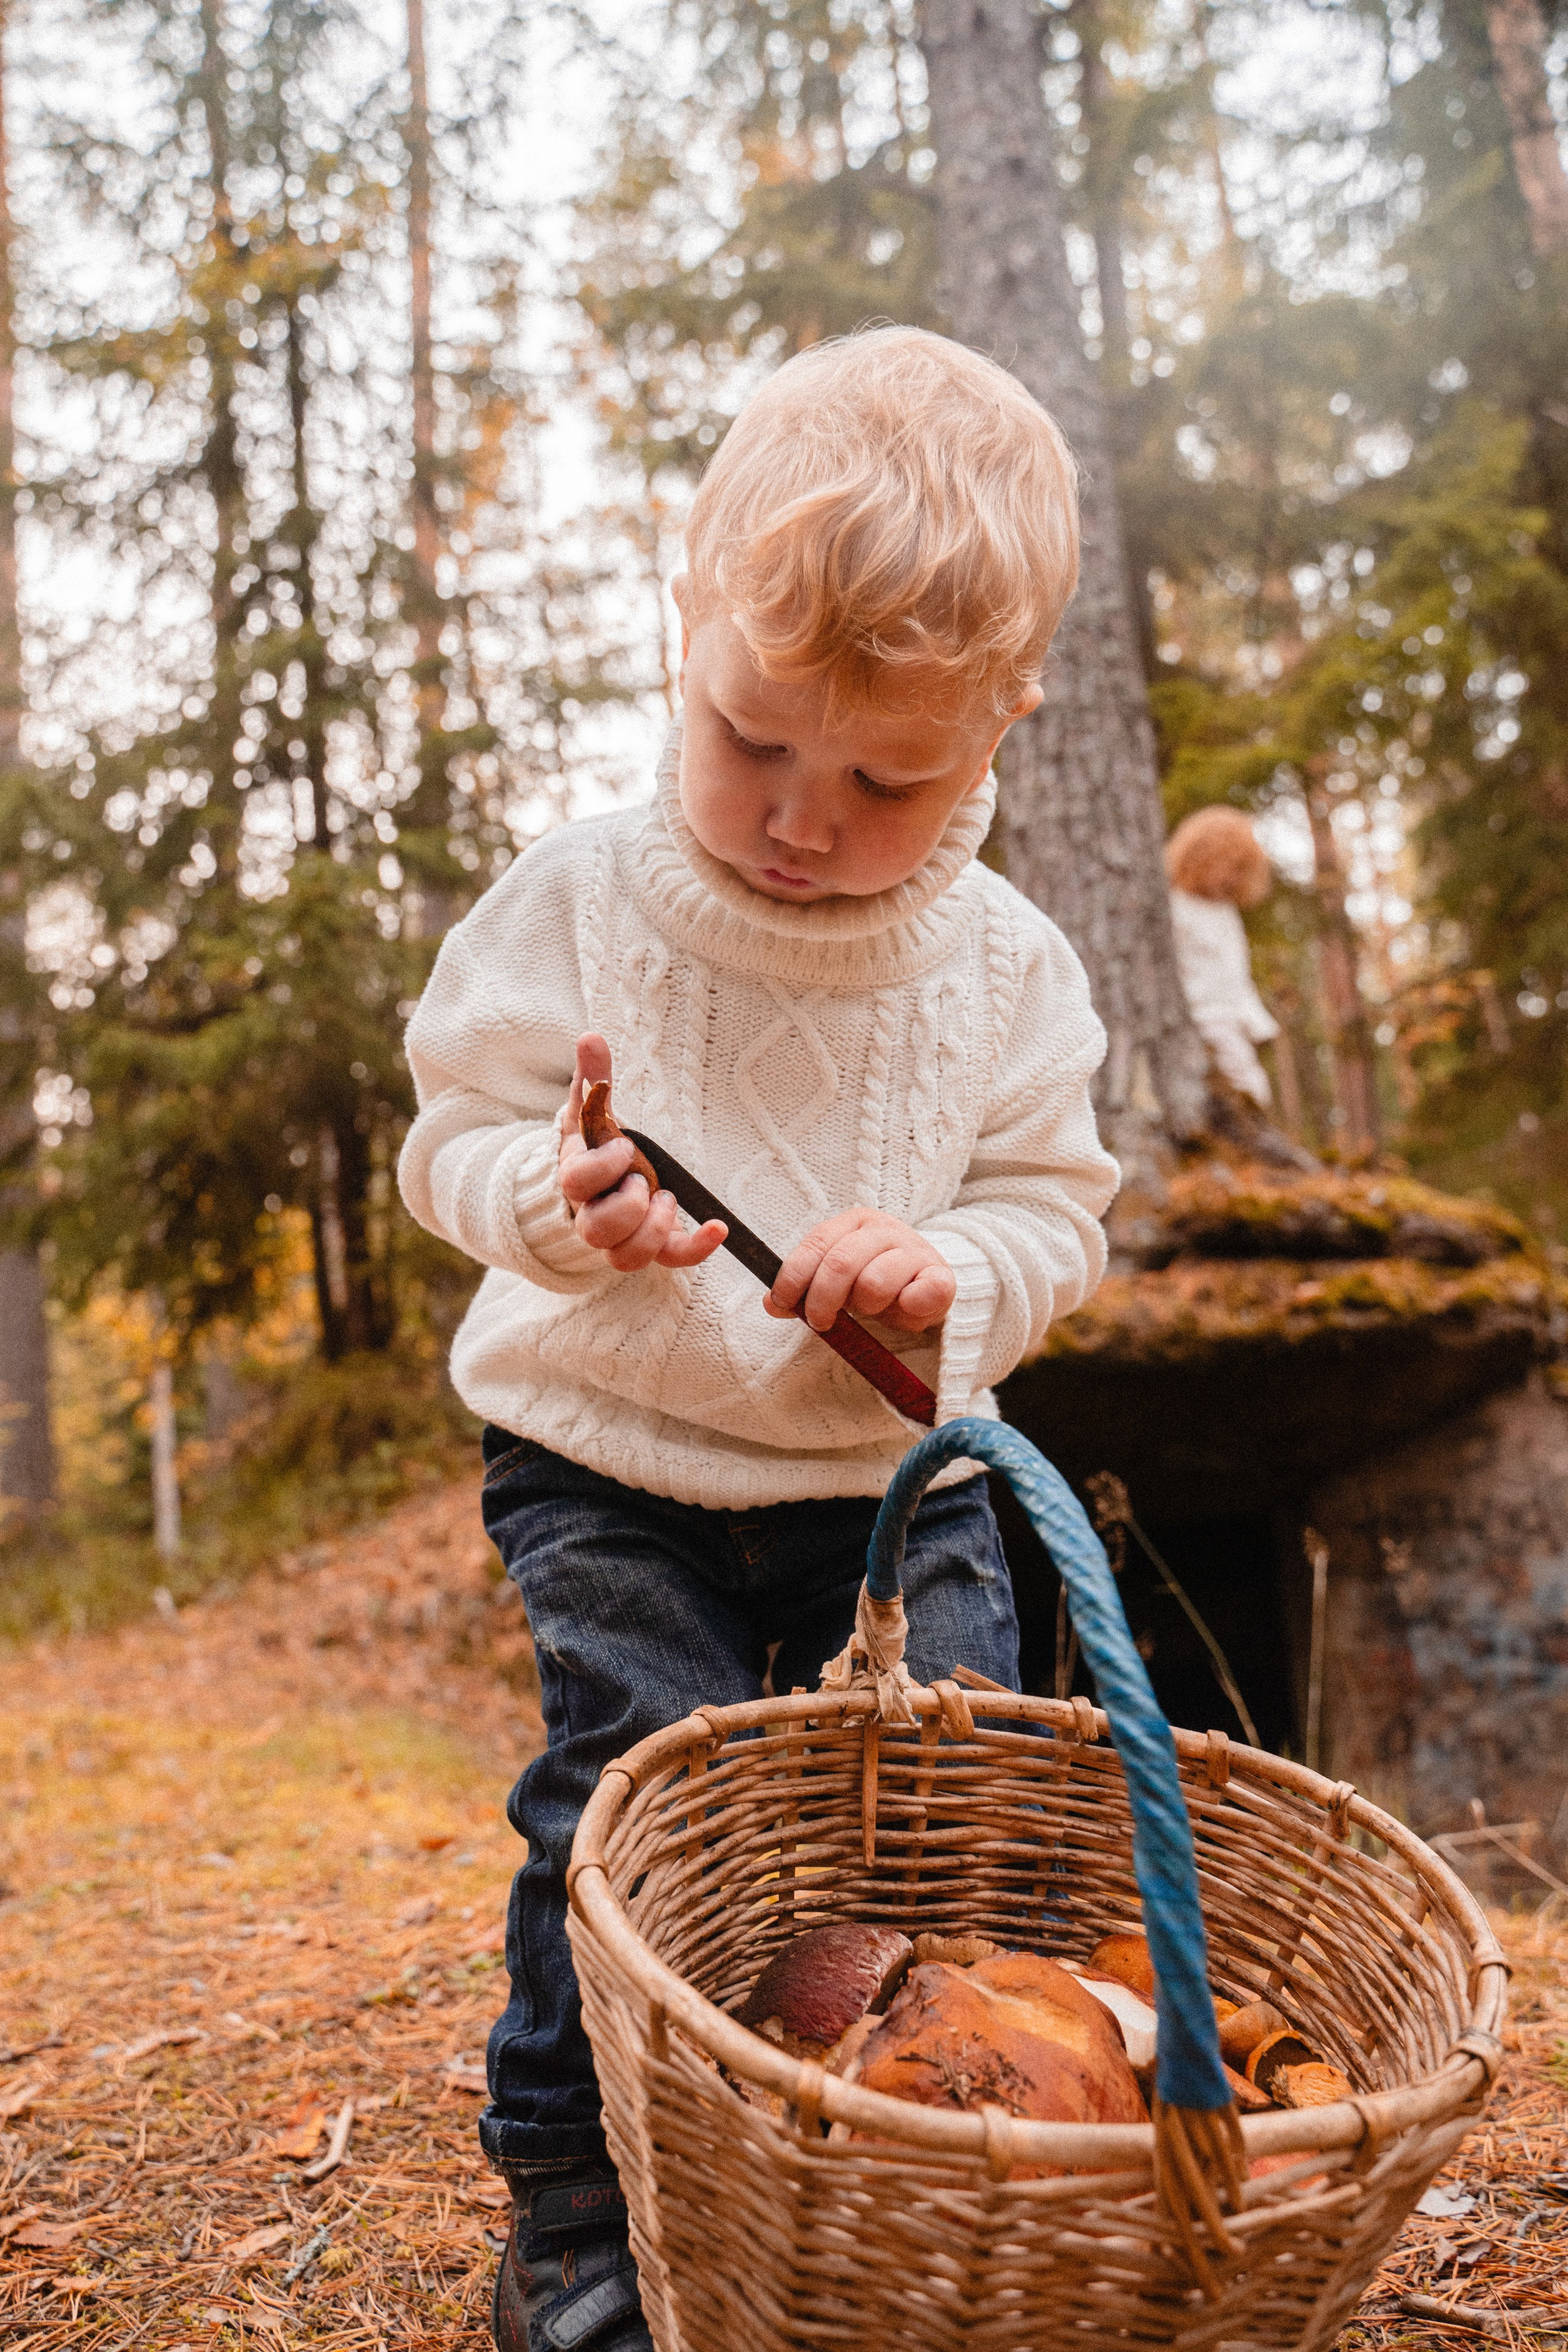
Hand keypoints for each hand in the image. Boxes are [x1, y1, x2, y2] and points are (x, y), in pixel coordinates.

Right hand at [558, 1033, 726, 1271]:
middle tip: (646, 1182)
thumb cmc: (597, 1144)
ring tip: (667, 1199)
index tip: (628, 1148)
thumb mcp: (592, 1110)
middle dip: (628, 1206)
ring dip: (653, 1230)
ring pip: (624, 1258)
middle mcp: (592, 1215)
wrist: (601, 1183)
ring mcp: (622, 1236)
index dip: (603, 1168)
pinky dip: (697, 1248)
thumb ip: (593, 1078)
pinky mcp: (653, 1246)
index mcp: (577, 1178)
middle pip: (596, 1231)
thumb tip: (591, 1037)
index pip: (576, 1182)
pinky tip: (718, 1227)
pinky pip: (671, 1259)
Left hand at [765, 1205, 955, 1335]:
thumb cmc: (875, 1279)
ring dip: (866, 1306)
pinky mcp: (941, 1276)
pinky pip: (923, 1294)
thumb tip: (771, 1303)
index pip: (815, 1244)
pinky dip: (908, 1308)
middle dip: (822, 1299)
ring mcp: (914, 1250)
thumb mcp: (836, 1280)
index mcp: (853, 1222)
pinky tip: (904, 1308)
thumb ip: (805, 1288)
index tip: (782, 1301)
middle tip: (821, 1321)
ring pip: (874, 1282)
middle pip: (840, 1263)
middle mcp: (884, 1229)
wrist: (928, 1280)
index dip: (793, 1276)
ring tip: (872, 1309)